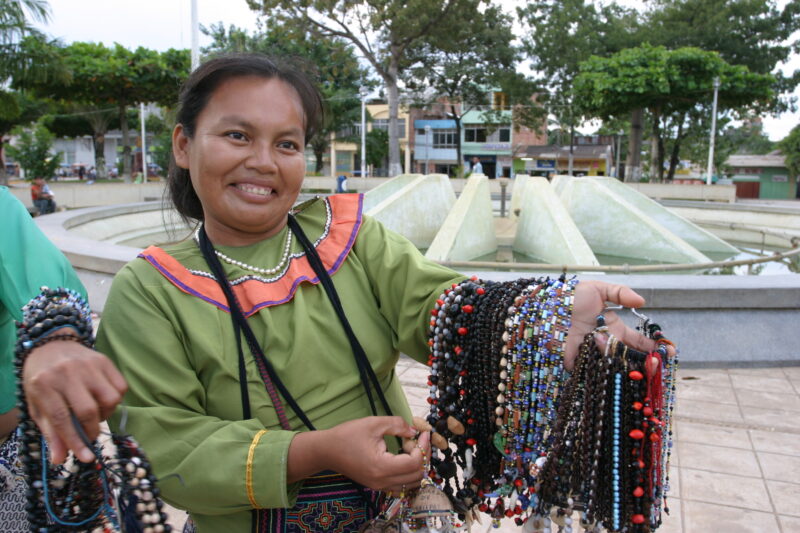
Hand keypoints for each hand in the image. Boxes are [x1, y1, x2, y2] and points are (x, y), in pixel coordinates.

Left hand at [22, 340, 126, 463]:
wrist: (50, 344)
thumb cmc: (42, 380)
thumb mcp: (37, 406)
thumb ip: (50, 432)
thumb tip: (60, 460)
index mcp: (43, 385)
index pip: (61, 419)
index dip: (75, 441)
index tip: (86, 457)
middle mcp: (67, 373)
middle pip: (88, 410)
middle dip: (92, 430)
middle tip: (90, 435)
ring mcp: (88, 365)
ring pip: (110, 399)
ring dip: (106, 413)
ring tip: (96, 413)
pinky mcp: (104, 360)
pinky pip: (121, 386)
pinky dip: (116, 399)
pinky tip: (104, 400)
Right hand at [323, 417, 428, 492]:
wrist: (327, 450)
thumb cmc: (347, 435)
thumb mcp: (374, 423)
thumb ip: (397, 425)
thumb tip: (415, 431)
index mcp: (382, 467)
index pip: (415, 463)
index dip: (423, 447)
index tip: (423, 432)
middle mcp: (382, 481)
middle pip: (417, 475)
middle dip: (423, 456)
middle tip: (417, 439)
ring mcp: (380, 486)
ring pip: (412, 483)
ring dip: (417, 465)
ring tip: (410, 447)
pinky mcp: (378, 485)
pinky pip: (402, 484)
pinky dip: (409, 472)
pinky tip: (404, 456)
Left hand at [565, 280, 671, 369]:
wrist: (546, 308)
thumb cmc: (571, 297)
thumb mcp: (598, 289)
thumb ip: (620, 292)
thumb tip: (642, 302)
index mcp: (613, 328)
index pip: (638, 341)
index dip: (653, 348)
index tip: (668, 352)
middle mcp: (606, 343)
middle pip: (630, 358)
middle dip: (647, 364)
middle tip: (657, 366)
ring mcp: (594, 354)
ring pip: (616, 366)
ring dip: (627, 365)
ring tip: (639, 365)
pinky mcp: (580, 363)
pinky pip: (596, 372)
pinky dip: (605, 373)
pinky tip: (617, 373)